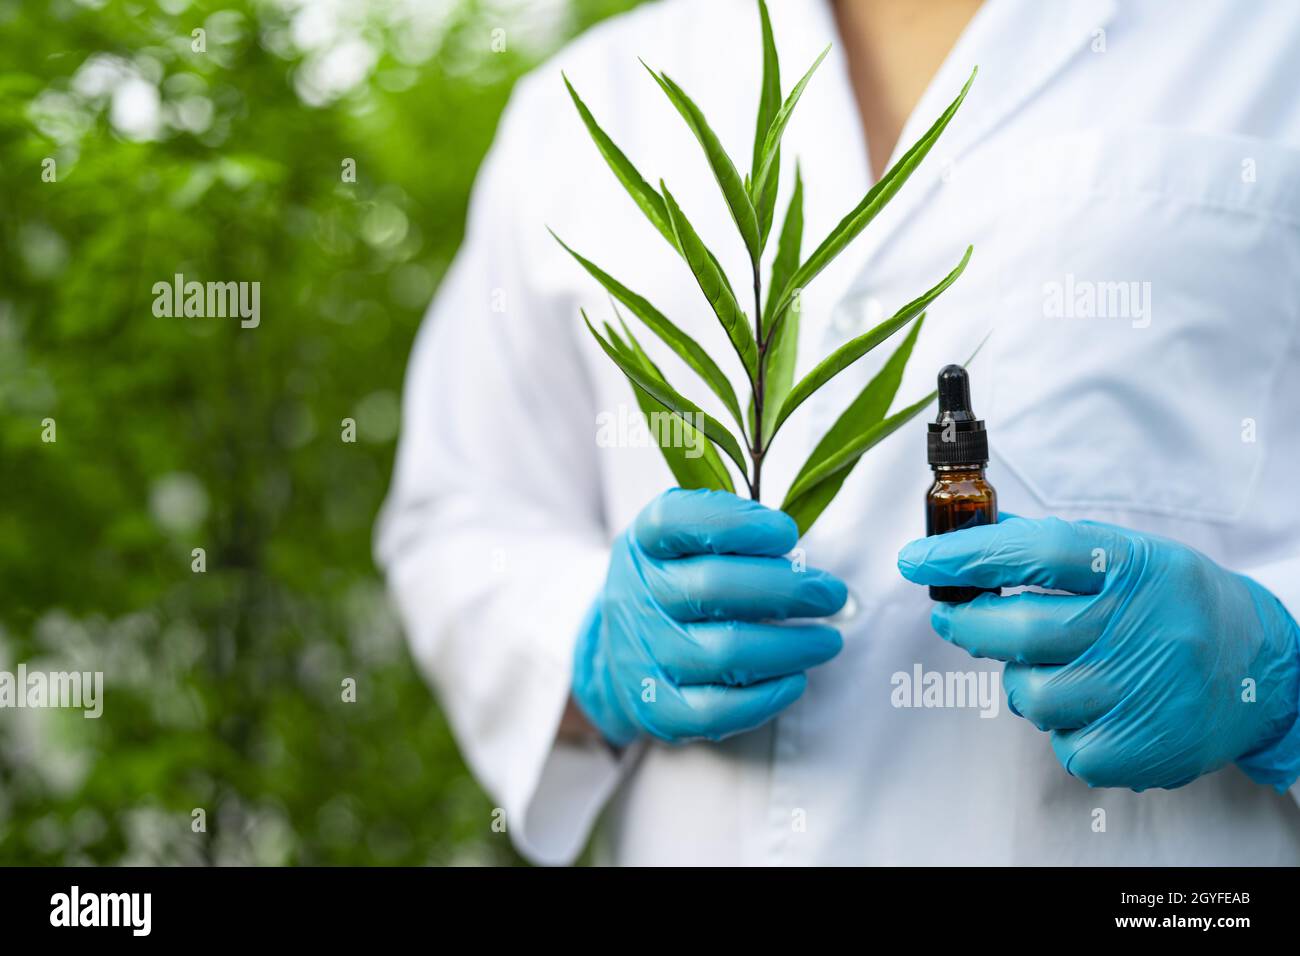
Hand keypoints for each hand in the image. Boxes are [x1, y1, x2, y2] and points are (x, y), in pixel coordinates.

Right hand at [573, 489, 846, 746]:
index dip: (735, 522)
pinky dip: (765, 697)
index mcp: (644, 543)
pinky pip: (715, 711)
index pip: (676, 521)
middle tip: (831, 594)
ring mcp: (644, 654)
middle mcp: (636, 595)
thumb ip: (734, 531)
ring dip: (790, 647)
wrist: (622, 649)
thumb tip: (800, 551)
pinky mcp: (658, 708)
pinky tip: (796, 679)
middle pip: (712, 588)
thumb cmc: (676, 581)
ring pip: (723, 653)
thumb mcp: (686, 539)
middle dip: (787, 590)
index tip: (786, 532)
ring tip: (827, 640)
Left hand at [898, 516, 1299, 790]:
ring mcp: (1143, 691)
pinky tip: (1092, 707)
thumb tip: (968, 539)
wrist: (1263, 667)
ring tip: (1056, 667)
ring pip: (1031, 694)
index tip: (916, 561)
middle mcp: (1139, 626)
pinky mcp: (1144, 746)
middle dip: (967, 624)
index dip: (968, 556)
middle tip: (952, 616)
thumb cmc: (1173, 603)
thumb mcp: (1125, 555)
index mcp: (1132, 567)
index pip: (1037, 551)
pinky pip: (1064, 745)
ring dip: (1022, 682)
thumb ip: (1049, 548)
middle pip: (1020, 631)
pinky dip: (1062, 729)